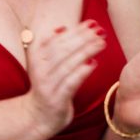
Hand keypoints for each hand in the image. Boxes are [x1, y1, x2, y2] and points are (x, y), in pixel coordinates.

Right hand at [23, 21, 102, 135]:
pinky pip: (70, 83)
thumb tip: (63, 28)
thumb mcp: (45, 64)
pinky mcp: (57, 99)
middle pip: (63, 49)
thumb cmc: (47, 87)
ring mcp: (48, 85)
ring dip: (87, 51)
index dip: (75, 30)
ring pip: (68, 64)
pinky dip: (82, 72)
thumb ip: (53, 47)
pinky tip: (94, 64)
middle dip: (84, 38)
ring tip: (102, 43)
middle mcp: (40, 70)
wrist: (37, 116)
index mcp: (37, 58)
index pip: (57, 40)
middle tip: (101, 31)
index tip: (91, 23)